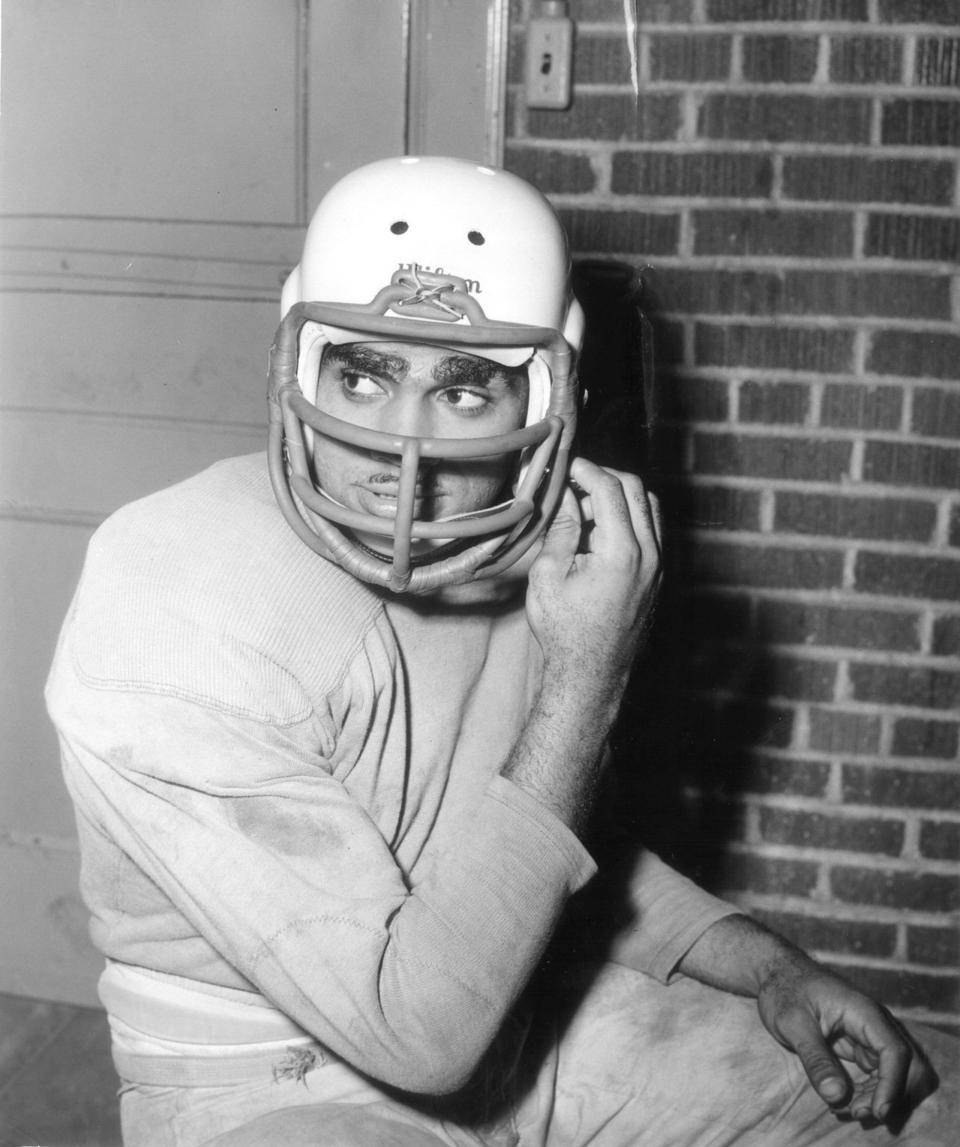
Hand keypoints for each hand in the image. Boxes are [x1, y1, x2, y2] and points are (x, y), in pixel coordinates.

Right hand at [525, 457, 661, 697]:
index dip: (585, 468)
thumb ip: (561, 528)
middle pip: (635, 489)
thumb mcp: (549, 574)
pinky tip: (597, 532)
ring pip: (647, 507)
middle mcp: (650, 554)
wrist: (592, 672)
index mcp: (622, 552)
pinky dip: (626, 518)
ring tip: (583, 509)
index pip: (610, 488)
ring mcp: (658, 565)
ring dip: (617, 497)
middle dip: (603, 477)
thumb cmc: (566, 630)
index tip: (564, 464)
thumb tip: (565, 494)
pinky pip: (649, 530)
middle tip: (572, 482)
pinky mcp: (657, 575)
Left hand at [756, 958, 937, 1125]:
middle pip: (908, 1065)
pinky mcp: (862, 1046)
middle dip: (889, 1095)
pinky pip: (878, 1075)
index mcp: (864, 1011)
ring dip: (878, 1098)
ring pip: (895, 1075)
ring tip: (844, 1110)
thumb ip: (815, 1058)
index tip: (875, 1111)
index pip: (895, 1051)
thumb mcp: (793, 1024)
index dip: (891, 1085)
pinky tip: (842, 1102)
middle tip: (855, 1112)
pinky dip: (868, 1093)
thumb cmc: (784, 990)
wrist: (778, 972)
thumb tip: (836, 1096)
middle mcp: (876, 1024)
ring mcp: (871, 1036)